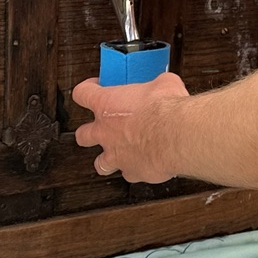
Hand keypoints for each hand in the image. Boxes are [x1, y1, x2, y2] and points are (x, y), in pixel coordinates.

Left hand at [72, 73, 189, 182]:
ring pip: (100, 163)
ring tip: (116, 155)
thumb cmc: (164, 109)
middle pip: (83, 134)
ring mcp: (116, 154)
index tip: (94, 88)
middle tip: (101, 127)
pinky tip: (142, 164)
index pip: (82, 94)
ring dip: (106, 159)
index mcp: (106, 104)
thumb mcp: (163, 84)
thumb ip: (156, 86)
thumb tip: (164, 85)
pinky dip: (134, 169)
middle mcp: (105, 131)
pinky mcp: (132, 171)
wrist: (175, 135)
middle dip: (89, 132)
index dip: (87, 90)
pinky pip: (128, 174)